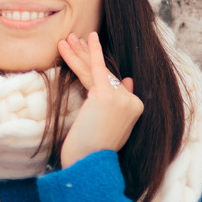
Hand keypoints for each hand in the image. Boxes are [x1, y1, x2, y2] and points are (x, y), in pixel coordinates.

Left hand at [57, 32, 143, 167]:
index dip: (99, 68)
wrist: (88, 164)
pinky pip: (97, 68)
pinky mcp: (106, 96)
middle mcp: (131, 102)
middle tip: (76, 39)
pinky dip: (92, 51)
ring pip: (97, 71)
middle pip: (106, 73)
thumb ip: (120, 104)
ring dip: (81, 52)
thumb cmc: (92, 151)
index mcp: (134, 109)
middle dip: (88, 55)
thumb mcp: (111, 126)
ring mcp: (122, 99)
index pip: (115, 82)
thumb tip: (128, 79)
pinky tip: (89, 37)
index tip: (88, 51)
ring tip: (67, 39)